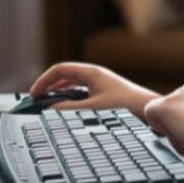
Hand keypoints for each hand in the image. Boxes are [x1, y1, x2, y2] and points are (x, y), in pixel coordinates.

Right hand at [29, 62, 158, 116]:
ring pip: (73, 86)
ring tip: (47, 107)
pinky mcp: (106, 95)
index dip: (43, 81)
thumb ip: (68, 110)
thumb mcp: (92, 109)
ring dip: (59, 95)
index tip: (33, 95)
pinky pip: (81, 94)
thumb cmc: (126, 107)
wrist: (149, 112)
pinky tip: (67, 113)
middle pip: (65, 76)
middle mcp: (96, 76)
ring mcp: (101, 85)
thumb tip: (49, 111)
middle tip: (36, 101)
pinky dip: (70, 101)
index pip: (60, 69)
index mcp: (91, 72)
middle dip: (49, 87)